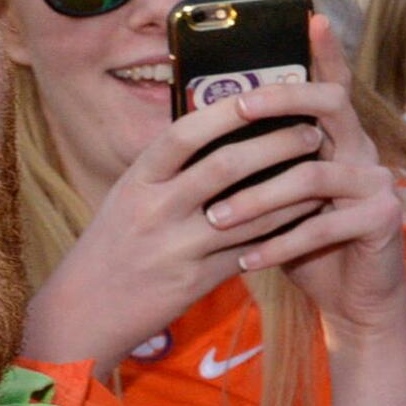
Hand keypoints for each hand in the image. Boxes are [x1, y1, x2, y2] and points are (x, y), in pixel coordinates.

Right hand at [14, 85, 348, 368]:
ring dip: (291, 189)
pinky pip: (251, 249)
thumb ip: (167, 170)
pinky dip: (283, 231)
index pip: (184, 134)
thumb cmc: (112, 245)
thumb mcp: (128, 198)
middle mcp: (155, 209)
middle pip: (225, 166)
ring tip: (322, 170)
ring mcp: (177, 247)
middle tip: (310, 130)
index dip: (226, 111)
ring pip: (249, 212)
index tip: (264, 92)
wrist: (83, 313)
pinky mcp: (197, 281)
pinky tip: (308, 216)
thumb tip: (220, 128)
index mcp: (137, 180)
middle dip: (275, 145)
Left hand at [223, 28, 405, 341]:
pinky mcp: (381, 220)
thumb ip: (261, 164)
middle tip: (237, 110)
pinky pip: (321, 227)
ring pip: (312, 174)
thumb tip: (203, 129)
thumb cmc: (308, 241)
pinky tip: (246, 261)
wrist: (353, 297)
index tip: (310, 17)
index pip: (331, 85)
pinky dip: (278, 245)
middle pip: (330, 105)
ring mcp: (377, 184)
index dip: (325, 51)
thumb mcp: (280, 197)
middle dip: (282, 100)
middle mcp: (363, 150)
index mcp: (338, 138)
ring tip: (216, 220)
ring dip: (257, 199)